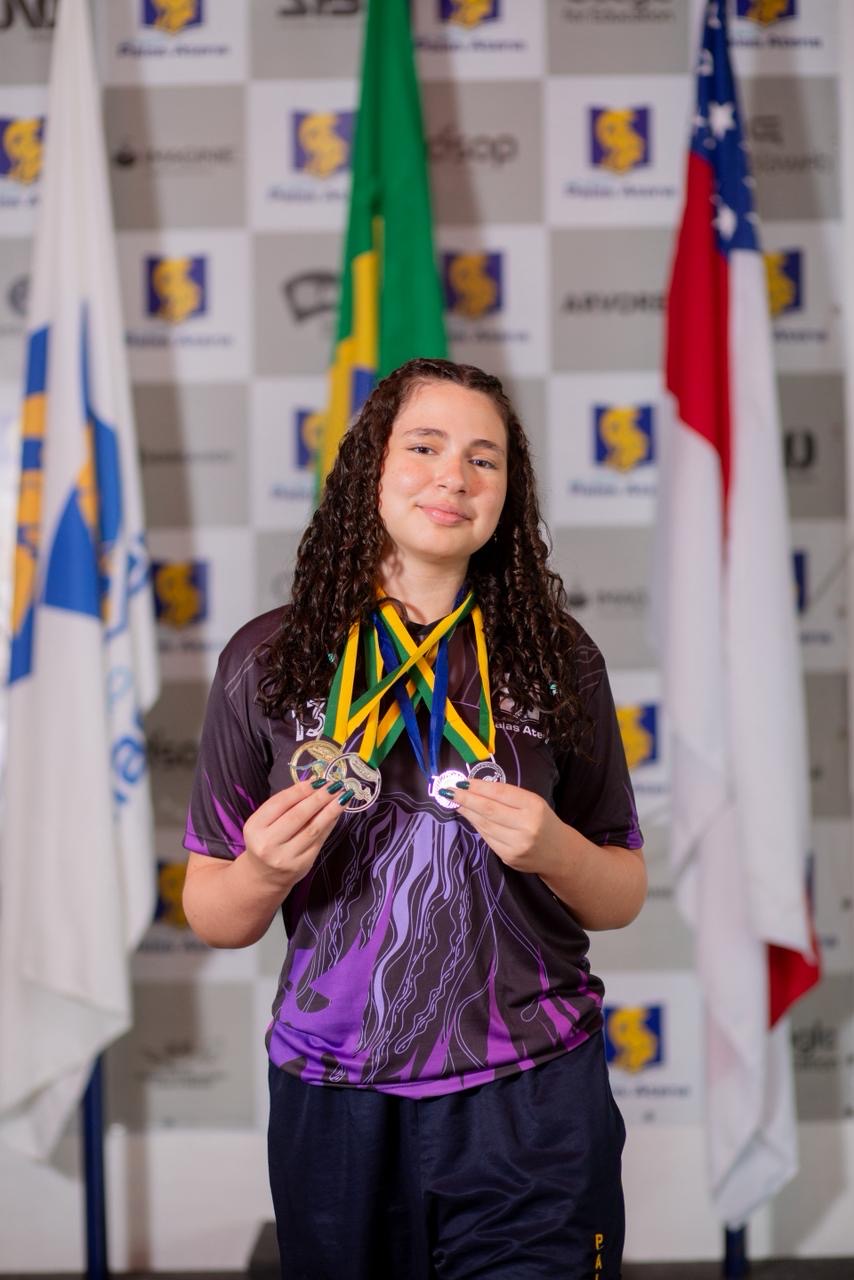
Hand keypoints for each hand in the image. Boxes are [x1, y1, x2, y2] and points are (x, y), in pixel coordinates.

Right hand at [242, 778, 344, 888]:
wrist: (264, 876)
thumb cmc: (266, 840)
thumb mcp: (265, 821)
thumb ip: (285, 804)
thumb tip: (314, 783)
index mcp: (255, 827)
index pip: (280, 803)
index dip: (301, 790)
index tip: (318, 779)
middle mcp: (268, 843)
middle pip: (298, 816)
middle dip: (319, 798)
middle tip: (335, 785)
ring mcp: (285, 857)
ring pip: (312, 829)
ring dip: (330, 811)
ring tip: (342, 797)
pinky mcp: (302, 865)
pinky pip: (319, 840)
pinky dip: (330, 824)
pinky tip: (337, 814)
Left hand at [449, 777, 564, 875]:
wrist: (558, 853)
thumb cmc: (542, 821)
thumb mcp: (532, 802)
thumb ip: (507, 796)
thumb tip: (474, 788)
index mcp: (533, 806)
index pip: (500, 793)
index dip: (478, 787)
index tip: (462, 781)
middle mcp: (526, 826)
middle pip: (489, 810)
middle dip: (466, 799)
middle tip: (450, 791)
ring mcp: (517, 844)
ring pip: (485, 825)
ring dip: (468, 812)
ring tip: (457, 802)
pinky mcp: (509, 857)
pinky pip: (487, 838)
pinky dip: (476, 826)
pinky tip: (470, 817)